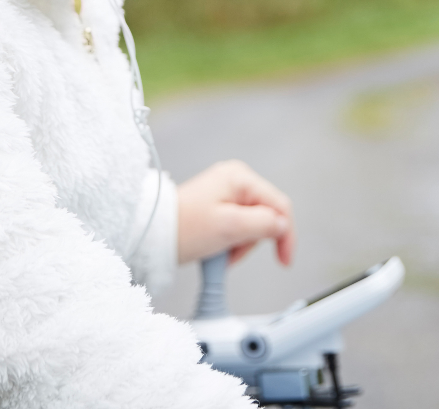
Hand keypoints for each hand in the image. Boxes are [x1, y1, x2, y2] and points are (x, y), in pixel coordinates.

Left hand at [176, 160, 295, 266]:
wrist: (153, 235)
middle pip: (265, 216)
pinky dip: (231, 241)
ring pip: (251, 224)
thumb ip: (263, 224)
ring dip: (240, 244)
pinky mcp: (217, 204)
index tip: (284, 261)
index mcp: (240, 177)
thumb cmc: (185, 228)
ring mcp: (225, 191)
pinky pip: (237, 226)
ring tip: (220, 253)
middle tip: (232, 254)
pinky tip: (217, 249)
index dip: (285, 234)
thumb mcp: (230, 227)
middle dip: (252, 241)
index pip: (279, 206)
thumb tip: (282, 225)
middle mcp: (235, 179)